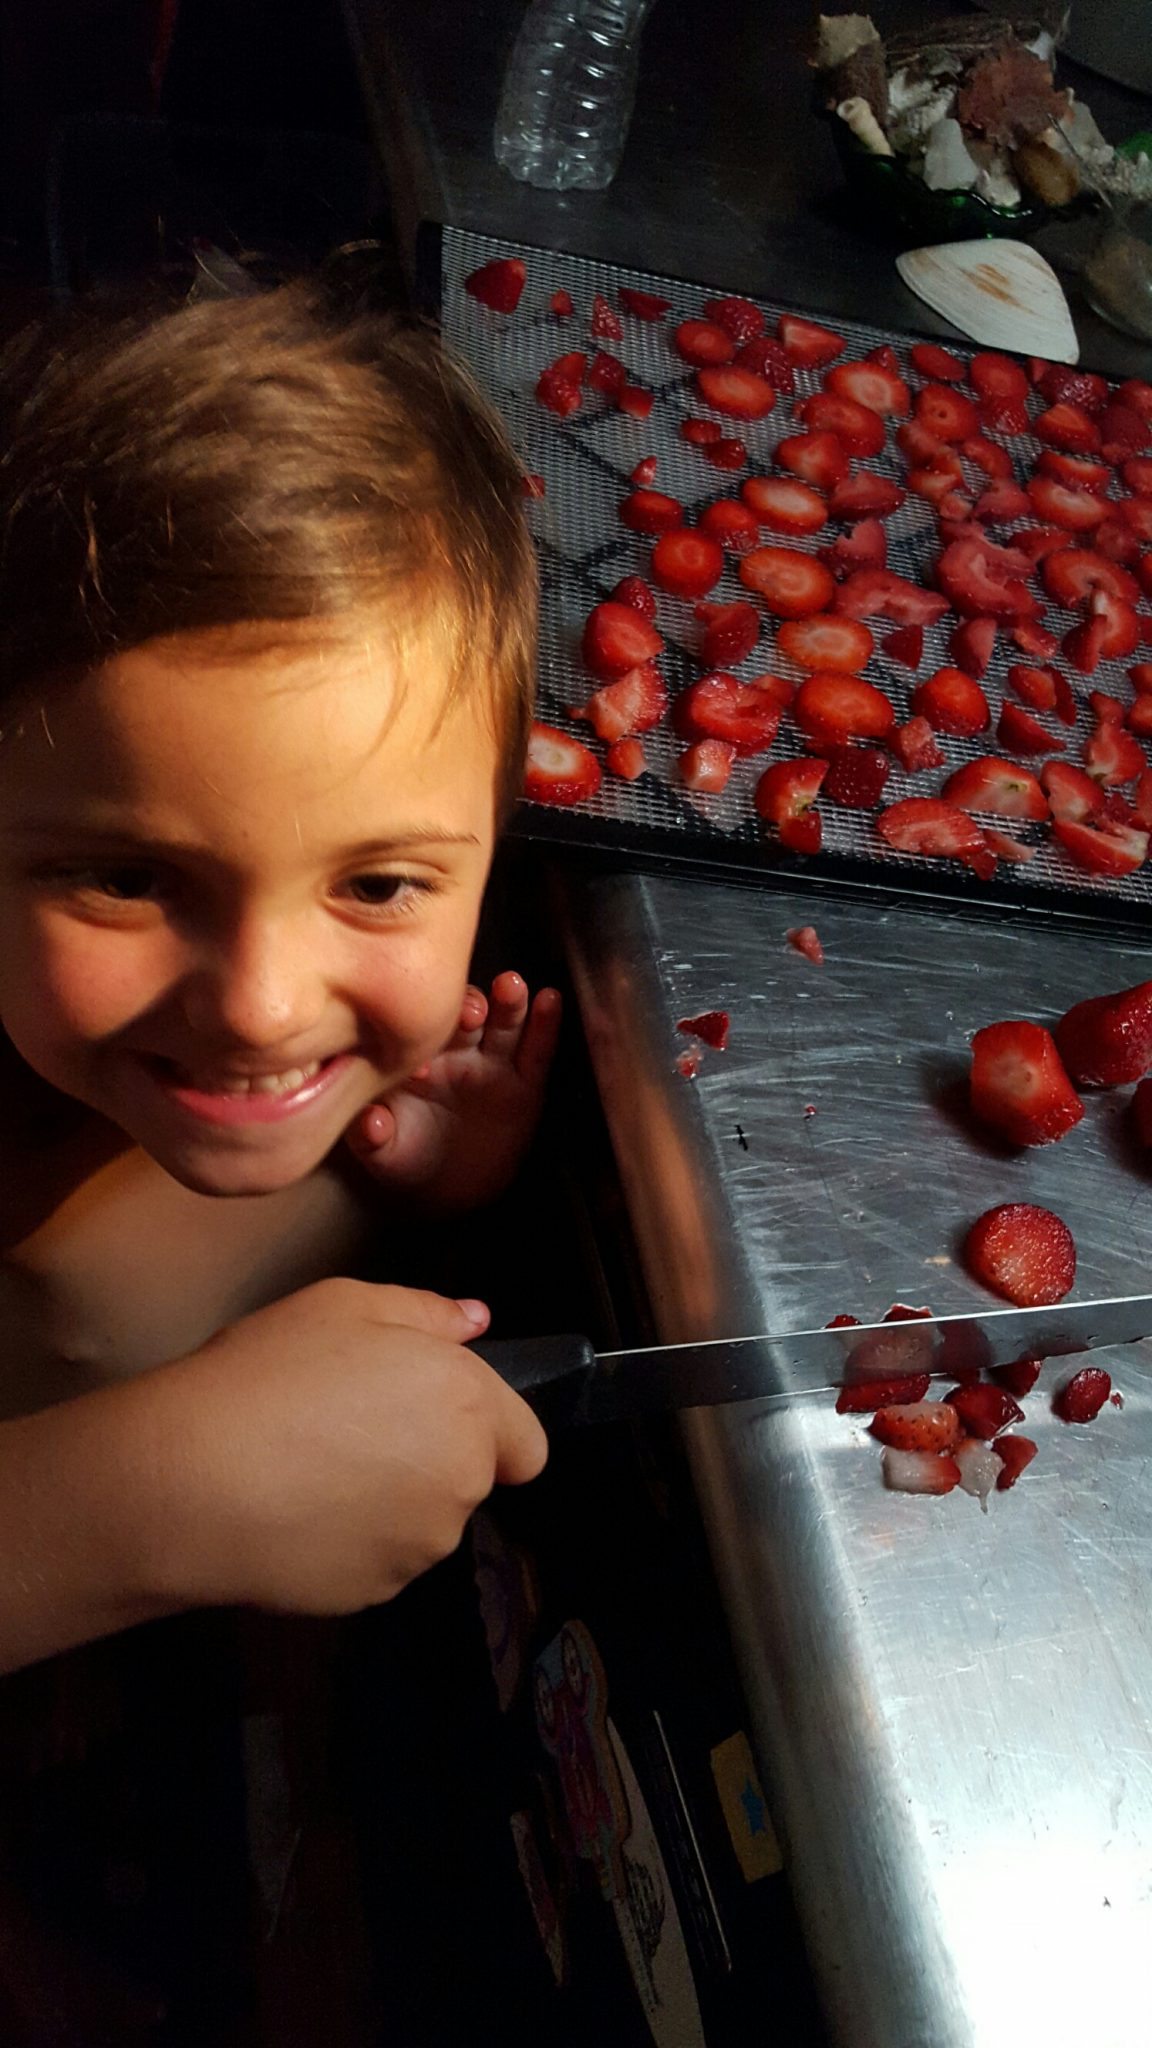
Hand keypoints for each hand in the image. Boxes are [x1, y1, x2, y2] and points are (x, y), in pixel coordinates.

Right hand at [132, 1281, 547, 1616]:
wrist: (191, 1479)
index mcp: (466, 1405)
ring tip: (313, 1471)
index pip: (526, 1444)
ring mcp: (420, 1548)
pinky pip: (378, 1561)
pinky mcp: (376, 1593)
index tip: (431, 1415)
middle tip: (349, 1429)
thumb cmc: (268, 1375)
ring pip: (423, 1524)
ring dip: (390, 1503)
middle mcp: (461, 1483)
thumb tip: (476, 1321)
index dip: (490, 1429)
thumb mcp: (343, 1305)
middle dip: (428, 1459)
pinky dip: (351, 1543)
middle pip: (470, 1480)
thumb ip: (425, 1313)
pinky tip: (296, 1514)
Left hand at [345, 971, 561, 1212]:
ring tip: (512, 986)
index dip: (421, 1036)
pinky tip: (550, 1000)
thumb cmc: (408, 1158)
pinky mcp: (526, 1082)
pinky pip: (537, 1050)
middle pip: (463, 1017)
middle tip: (472, 1011)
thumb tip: (370, 1123)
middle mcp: (454, 1051)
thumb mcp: (384, 1154)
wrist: (449, 1185)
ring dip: (508, 1002)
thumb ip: (371, 1138)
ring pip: (503, 1024)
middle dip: (468, 1008)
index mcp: (415, 1058)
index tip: (424, 1054)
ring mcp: (492, 1061)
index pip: (418, 1034)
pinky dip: (546, 1024)